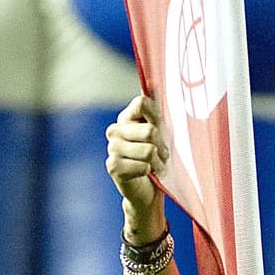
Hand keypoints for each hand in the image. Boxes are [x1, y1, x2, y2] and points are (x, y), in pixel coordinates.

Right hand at [105, 92, 168, 230]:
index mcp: (126, 118)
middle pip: (150, 130)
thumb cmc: (157, 160)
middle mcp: (115, 130)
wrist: (148, 191)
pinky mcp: (113, 166)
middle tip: (161, 155)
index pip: (142, 103)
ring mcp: (112, 148)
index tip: (162, 131)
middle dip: (162, 147)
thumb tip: (154, 82)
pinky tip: (147, 174)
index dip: (158, 118)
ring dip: (158, 162)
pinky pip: (143, 165)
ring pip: (148, 150)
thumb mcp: (162, 134)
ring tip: (156, 166)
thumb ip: (156, 111)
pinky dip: (150, 172)